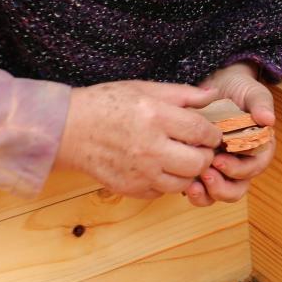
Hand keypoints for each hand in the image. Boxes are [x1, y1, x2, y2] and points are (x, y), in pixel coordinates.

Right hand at [55, 80, 221, 199]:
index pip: (201, 132)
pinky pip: (162, 192)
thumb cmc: (106, 105)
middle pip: (198, 162)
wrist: (68, 130)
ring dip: (188, 172)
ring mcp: (140, 172)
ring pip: (184, 182)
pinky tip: (160, 167)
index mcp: (155, 117)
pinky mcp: (130, 189)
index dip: (213, 133)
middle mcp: (150, 148)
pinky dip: (167, 182)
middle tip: (199, 147)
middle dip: (205, 155)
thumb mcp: (144, 89)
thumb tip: (213, 96)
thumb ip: (183, 94)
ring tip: (180, 157)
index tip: (211, 133)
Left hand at [186, 62, 278, 206]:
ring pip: (217, 194)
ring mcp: (221, 169)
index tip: (220, 160)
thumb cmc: (239, 90)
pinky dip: (191, 191)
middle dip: (222, 188)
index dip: (239, 169)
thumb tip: (269, 119)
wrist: (217, 84)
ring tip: (191, 185)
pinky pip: (199, 190)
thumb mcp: (253, 92)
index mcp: (258, 149)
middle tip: (205, 175)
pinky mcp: (202, 169)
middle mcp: (241, 163)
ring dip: (206, 194)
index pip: (254, 168)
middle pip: (237, 189)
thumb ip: (261, 104)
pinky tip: (181, 182)